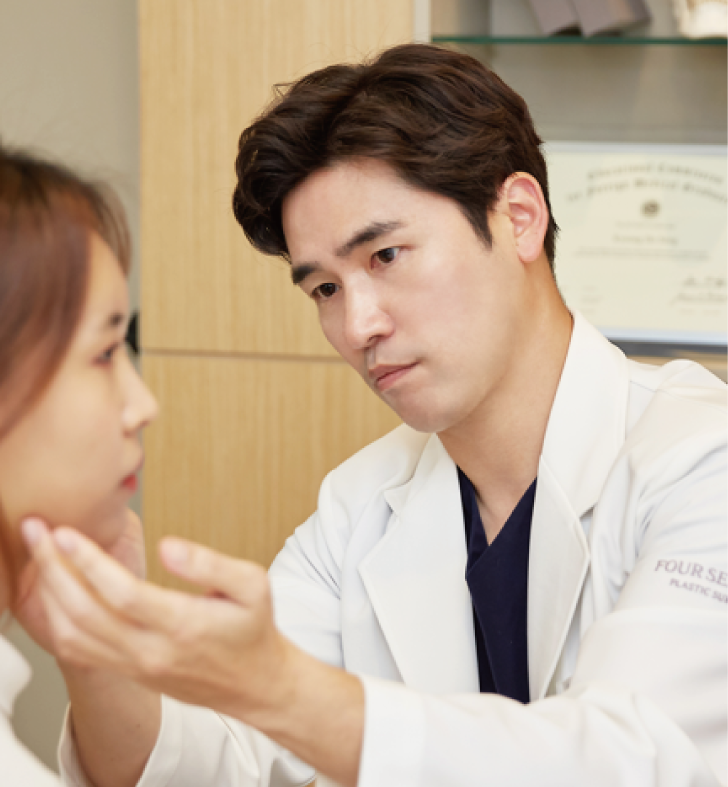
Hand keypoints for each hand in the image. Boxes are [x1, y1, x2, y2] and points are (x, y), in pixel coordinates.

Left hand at [23, 520, 364, 786]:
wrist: (254, 683)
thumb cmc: (253, 628)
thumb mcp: (253, 584)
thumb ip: (210, 563)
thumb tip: (167, 546)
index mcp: (185, 627)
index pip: (123, 595)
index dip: (89, 562)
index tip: (66, 532)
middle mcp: (153, 652)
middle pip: (85, 614)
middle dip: (53, 569)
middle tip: (36, 532)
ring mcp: (135, 667)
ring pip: (73, 635)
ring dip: (48, 593)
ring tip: (40, 555)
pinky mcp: (127, 672)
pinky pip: (77, 650)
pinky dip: (54, 619)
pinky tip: (52, 590)